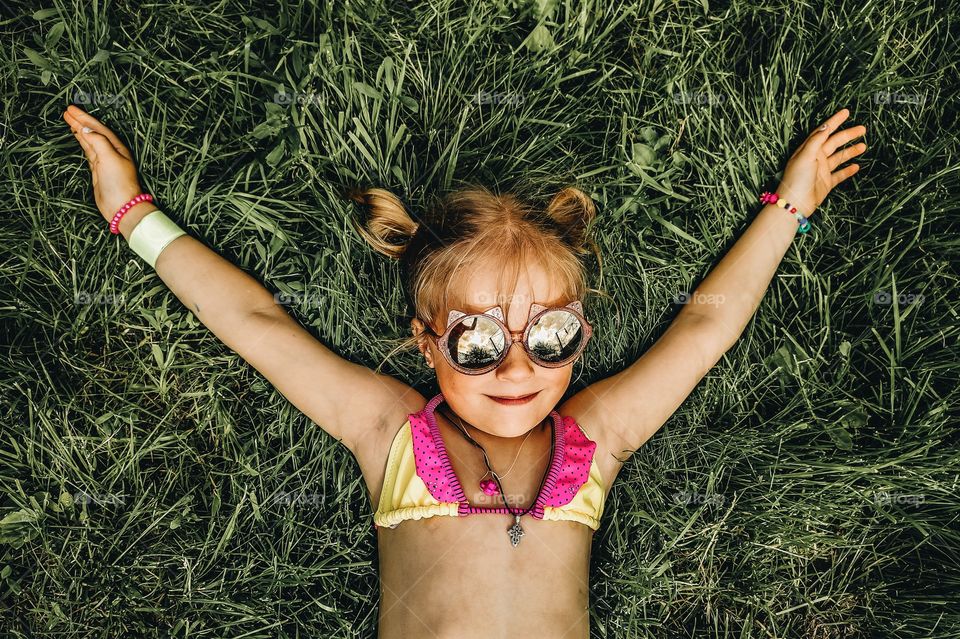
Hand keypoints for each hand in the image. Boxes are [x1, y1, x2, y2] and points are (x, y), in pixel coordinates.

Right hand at [62, 105, 151, 223]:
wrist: (121, 206)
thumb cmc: (118, 183)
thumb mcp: (109, 158)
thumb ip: (98, 142)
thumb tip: (85, 129)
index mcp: (117, 147)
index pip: (98, 128)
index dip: (85, 118)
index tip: (71, 109)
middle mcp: (111, 152)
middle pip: (93, 132)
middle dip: (80, 121)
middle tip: (67, 111)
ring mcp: (104, 161)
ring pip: (89, 140)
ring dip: (79, 129)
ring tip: (68, 119)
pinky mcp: (98, 170)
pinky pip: (88, 150)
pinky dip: (82, 142)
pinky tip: (77, 136)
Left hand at [775, 107, 866, 217]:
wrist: (795, 203)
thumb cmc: (796, 179)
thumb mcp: (805, 156)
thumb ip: (816, 141)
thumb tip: (825, 127)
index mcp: (809, 150)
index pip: (823, 132)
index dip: (834, 121)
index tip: (846, 112)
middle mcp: (815, 158)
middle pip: (834, 143)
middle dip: (848, 135)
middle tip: (862, 129)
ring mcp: (821, 171)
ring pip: (839, 157)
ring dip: (851, 151)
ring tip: (863, 146)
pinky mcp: (826, 183)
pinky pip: (839, 174)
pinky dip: (848, 170)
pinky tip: (857, 166)